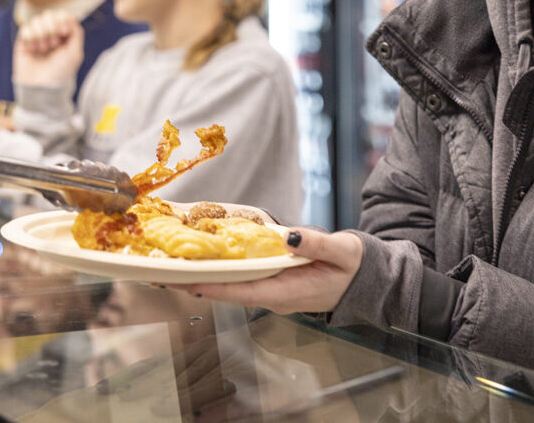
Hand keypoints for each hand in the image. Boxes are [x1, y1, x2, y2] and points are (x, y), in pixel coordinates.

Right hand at [13, 9, 83, 86]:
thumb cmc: (61, 72)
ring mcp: (36, 38)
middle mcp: (50, 35)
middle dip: (53, 26)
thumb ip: (76, 32)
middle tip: (54, 43)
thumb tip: (69, 17)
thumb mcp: (75, 53)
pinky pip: (26, 28)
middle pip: (49, 15)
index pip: (62, 16)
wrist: (42, 86)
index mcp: (64, 36)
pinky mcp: (23, 42)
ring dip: (42, 33)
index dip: (63, 19)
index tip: (64, 31)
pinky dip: (31, 37)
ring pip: (37, 20)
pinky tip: (34, 48)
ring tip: (44, 48)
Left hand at [175, 228, 363, 314]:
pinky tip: (206, 261)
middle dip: (198, 284)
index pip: (244, 293)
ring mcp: (274, 292)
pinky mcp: (275, 284)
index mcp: (290, 293)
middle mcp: (276, 297)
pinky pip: (244, 279)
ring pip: (234, 287)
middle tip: (165, 275)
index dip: (215, 288)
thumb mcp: (342, 250)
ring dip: (206, 279)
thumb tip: (288, 236)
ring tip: (175, 268)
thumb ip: (316, 243)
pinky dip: (223, 272)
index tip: (188, 283)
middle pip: (230, 292)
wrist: (368, 281)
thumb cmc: (356, 266)